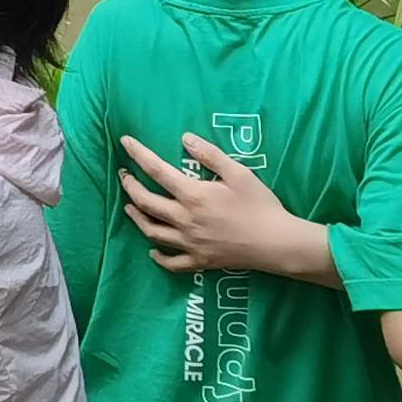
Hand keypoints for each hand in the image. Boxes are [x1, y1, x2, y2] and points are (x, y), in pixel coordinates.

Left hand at [119, 133, 330, 282]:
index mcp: (193, 195)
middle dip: (130, 186)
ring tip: (130, 207)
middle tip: (124, 175)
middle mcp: (185, 220)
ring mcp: (190, 243)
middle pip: (146, 202)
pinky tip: (153, 251)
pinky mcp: (200, 261)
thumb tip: (185, 138)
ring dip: (137, 218)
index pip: (156, 171)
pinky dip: (159, 257)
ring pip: (152, 232)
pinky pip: (172, 263)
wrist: (277, 243)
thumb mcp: (238, 173)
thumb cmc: (260, 205)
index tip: (125, 142)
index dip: (138, 154)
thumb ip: (210, 155)